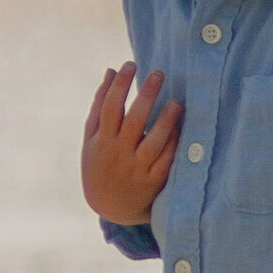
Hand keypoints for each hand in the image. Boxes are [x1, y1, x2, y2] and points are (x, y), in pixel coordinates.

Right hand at [82, 61, 180, 225]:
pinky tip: (180, 127)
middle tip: (158, 73)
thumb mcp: (92, 138)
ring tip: (176, 102)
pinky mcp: (152, 181)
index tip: (130, 65)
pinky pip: (166, 160)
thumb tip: (111, 70)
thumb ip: (100, 105)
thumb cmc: (100, 163)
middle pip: (133, 120)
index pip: (109, 107)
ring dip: (165, 121)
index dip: (119, 85)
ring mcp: (136, 168)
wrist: (109, 207)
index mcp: (101, 140)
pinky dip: (173, 144)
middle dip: (146, 95)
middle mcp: (118, 153)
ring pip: (153, 142)